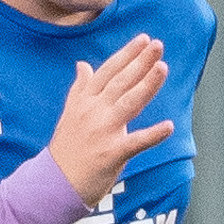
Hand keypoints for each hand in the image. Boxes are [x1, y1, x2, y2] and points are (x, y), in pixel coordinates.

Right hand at [48, 36, 177, 204]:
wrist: (54, 183)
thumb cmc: (66, 149)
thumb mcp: (70, 113)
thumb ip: (80, 88)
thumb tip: (82, 65)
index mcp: (85, 101)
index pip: (108, 72)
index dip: (126, 55)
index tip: (143, 39)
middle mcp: (93, 112)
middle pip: (121, 82)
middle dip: (140, 62)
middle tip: (158, 45)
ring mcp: (103, 132)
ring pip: (129, 103)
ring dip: (147, 85)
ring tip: (163, 68)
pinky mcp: (112, 154)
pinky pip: (136, 142)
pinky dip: (153, 135)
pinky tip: (169, 126)